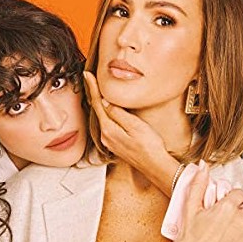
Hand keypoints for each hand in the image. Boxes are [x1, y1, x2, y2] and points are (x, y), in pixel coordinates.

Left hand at [84, 72, 177, 191]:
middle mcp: (105, 136)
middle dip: (94, 94)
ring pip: (102, 117)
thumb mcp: (135, 125)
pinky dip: (106, 114)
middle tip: (90, 78)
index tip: (87, 74)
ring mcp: (109, 141)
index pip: (98, 103)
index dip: (92, 87)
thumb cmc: (149, 146)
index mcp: (109, 129)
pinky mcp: (115, 144)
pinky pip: (107, 124)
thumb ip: (118, 113)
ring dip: (100, 103)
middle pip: (97, 110)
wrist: (155, 166)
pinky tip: (108, 109)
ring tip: (97, 90)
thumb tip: (105, 101)